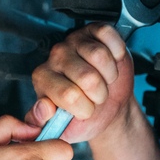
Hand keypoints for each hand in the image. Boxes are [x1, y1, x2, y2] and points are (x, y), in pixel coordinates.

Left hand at [28, 23, 134, 142]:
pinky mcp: (92, 30)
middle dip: (99, 94)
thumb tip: (43, 108)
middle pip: (88, 77)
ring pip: (99, 56)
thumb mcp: (60, 128)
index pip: (68, 95)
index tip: (84, 111)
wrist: (105, 106)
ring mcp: (74, 41)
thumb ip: (42, 123)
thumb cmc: (82, 117)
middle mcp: (55, 57)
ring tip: (104, 81)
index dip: (85, 109)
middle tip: (96, 97)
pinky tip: (111, 62)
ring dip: (110, 75)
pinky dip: (116, 52)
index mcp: (42, 79)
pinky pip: (108, 35)